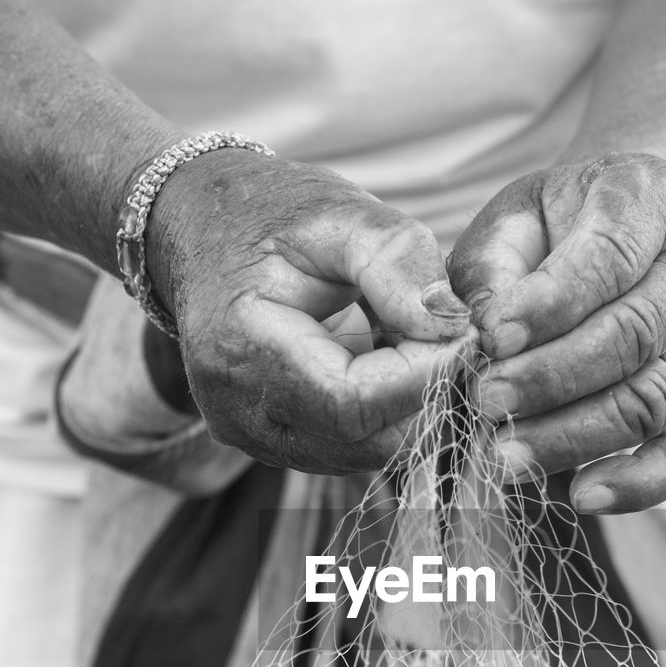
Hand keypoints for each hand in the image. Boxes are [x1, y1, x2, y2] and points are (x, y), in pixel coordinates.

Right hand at [145, 152, 473, 473]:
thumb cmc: (269, 213)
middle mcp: (238, 409)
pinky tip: (379, 359)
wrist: (199, 230)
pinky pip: (346, 448)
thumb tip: (452, 325)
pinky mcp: (267, 443)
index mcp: (241, 346)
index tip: (465, 330)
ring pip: (362, 453)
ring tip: (404, 336)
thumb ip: (396, 261)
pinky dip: (380, 412)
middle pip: (363, 441)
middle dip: (420, 392)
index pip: (353, 401)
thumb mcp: (337, 213)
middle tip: (441, 331)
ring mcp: (249, 435)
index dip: (423, 375)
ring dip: (403, 404)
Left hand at [448, 153, 665, 511]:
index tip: (490, 337)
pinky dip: (640, 483)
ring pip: (653, 399)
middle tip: (484, 402)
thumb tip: (477, 333)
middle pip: (632, 336)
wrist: (630, 225)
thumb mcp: (515, 215)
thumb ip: (493, 264)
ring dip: (574, 435)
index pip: (609, 254)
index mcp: (647, 200)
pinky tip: (580, 496)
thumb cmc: (556, 225)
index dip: (549, 303)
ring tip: (505, 455)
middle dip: (550, 379)